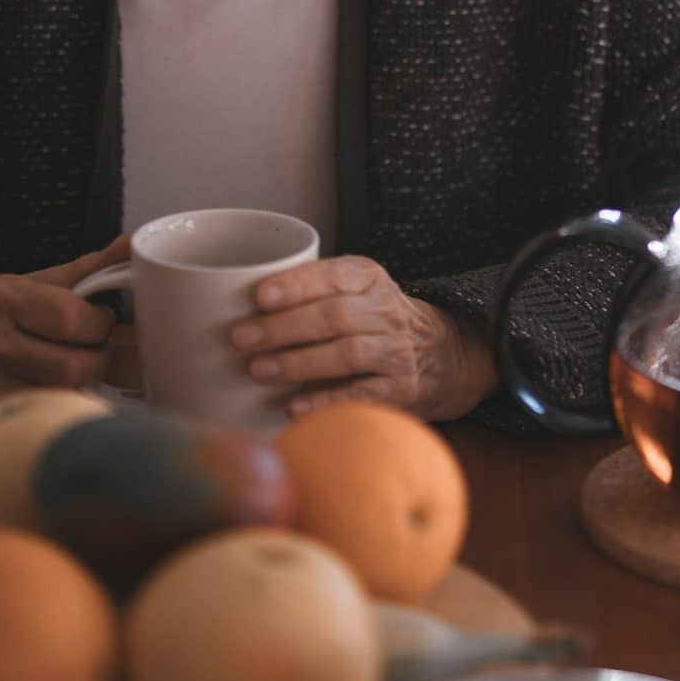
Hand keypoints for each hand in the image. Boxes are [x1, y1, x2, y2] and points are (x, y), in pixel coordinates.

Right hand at [0, 235, 133, 415]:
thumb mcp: (30, 281)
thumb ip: (84, 269)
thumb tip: (128, 244)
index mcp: (4, 300)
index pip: (70, 319)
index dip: (100, 325)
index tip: (103, 322)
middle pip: (69, 367)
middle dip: (97, 360)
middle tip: (97, 351)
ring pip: (58, 396)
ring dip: (82, 385)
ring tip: (78, 368)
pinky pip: (38, 416)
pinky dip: (59, 405)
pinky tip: (58, 391)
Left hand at [229, 254, 498, 421]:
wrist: (442, 354)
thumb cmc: (374, 320)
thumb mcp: (355, 291)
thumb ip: (312, 291)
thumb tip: (238, 303)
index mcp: (369, 279)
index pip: (335, 275)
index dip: (298, 285)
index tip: (260, 296)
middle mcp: (386, 311)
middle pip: (335, 315)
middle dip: (284, 327)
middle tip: (242, 338)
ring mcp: (396, 351)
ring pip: (347, 352)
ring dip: (298, 362)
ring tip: (258, 370)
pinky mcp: (400, 389)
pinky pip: (362, 393)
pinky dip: (325, 399)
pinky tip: (293, 405)